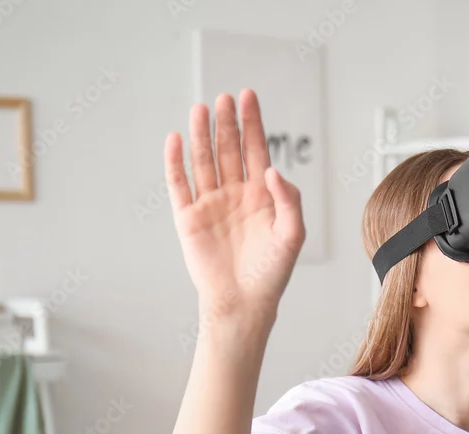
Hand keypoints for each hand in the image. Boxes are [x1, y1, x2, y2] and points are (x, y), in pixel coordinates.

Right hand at [164, 89, 304, 328]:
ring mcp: (210, 205)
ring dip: (202, 135)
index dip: (252, 123)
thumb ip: (289, 200)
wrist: (243, 303)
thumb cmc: (272, 273)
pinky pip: (180, 184)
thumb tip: (270, 169)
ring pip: (204, 161)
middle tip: (225, 97)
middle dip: (227, 123)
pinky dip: (176, 162)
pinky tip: (177, 139)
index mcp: (261, 196)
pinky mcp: (188, 219)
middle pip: (229, 150)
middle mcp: (235, 195)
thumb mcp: (292, 235)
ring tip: (201, 109)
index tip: (248, 96)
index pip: (255, 150)